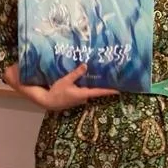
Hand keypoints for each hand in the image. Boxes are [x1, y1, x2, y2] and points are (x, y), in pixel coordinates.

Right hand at [3, 63, 118, 110]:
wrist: (48, 102)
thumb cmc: (57, 92)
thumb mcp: (66, 80)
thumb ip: (76, 73)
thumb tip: (86, 65)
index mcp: (83, 94)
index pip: (99, 92)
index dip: (109, 90)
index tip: (119, 90)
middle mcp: (84, 98)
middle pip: (96, 91)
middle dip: (103, 84)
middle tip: (111, 77)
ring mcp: (80, 99)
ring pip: (90, 91)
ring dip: (94, 85)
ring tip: (101, 76)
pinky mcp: (76, 98)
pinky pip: (84, 91)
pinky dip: (87, 86)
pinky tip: (87, 79)